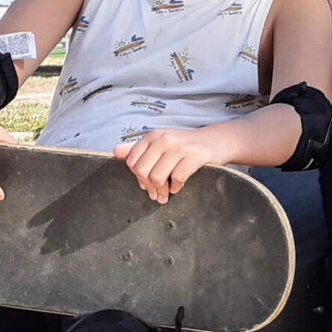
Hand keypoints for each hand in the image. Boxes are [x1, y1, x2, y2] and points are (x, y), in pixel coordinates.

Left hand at [113, 128, 234, 203]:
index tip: (145, 184)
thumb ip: (138, 148)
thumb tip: (116, 151)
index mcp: (153, 136)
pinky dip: (175, 187)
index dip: (137, 177)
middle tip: (155, 195)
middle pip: (142, 171)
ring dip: (161, 191)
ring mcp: (179, 147)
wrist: (216, 141)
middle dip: (148, 187)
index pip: (132, 161)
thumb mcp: (161, 142)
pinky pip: (177, 178)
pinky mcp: (194, 156)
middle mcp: (164, 139)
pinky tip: (177, 187)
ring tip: (165, 195)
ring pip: (157, 176)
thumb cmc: (186, 145)